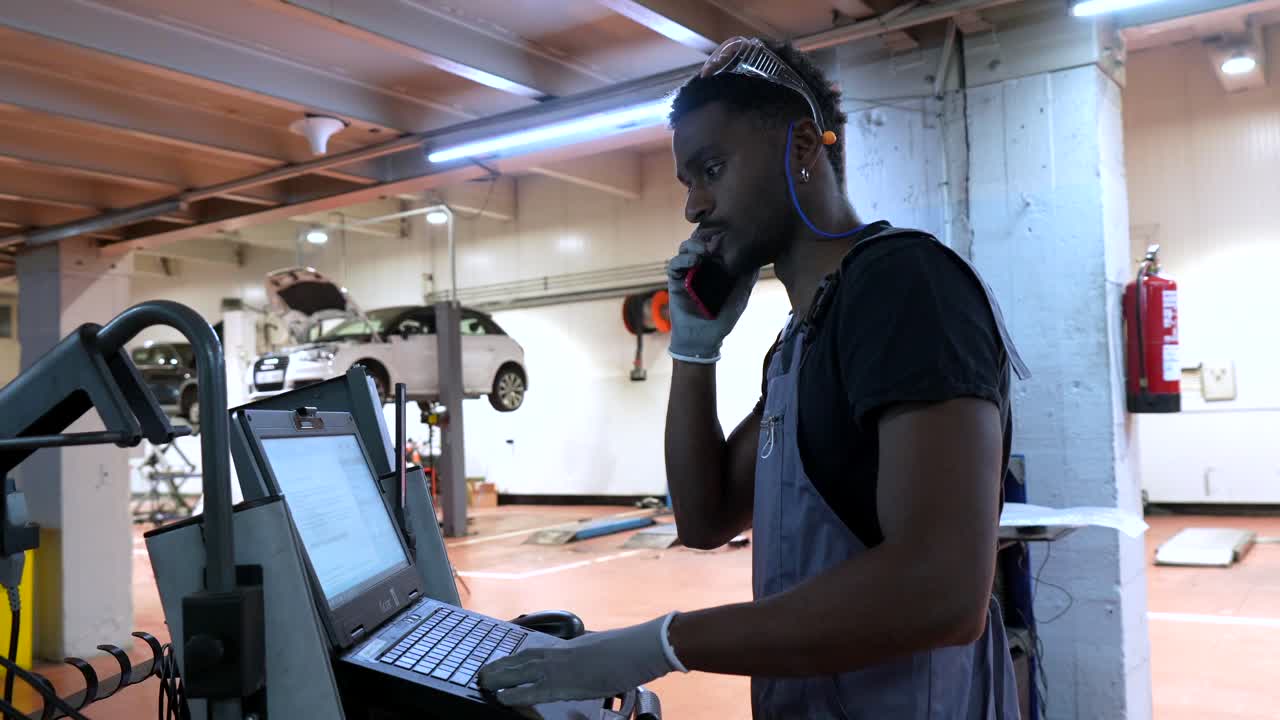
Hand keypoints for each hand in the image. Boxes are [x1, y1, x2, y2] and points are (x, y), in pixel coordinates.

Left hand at [478, 614, 683, 707]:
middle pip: (523, 659)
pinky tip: (502, 698)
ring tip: (484, 681)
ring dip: (500, 676)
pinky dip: (516, 694)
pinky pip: (534, 690)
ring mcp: (563, 667)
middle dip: (501, 666)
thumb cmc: (630, 650)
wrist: (643, 647)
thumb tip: (584, 662)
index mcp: (571, 647)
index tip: (501, 662)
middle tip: (482, 673)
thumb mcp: (603, 651)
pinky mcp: (568, 683)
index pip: (536, 652)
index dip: (516, 658)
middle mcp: (562, 654)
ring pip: (522, 671)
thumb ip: (588, 657)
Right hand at [666, 237, 758, 363]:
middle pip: (700, 242)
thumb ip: (747, 280)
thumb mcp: (740, 298)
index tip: (729, 234)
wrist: (703, 339)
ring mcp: (687, 273)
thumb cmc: (722, 320)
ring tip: (703, 251)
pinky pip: (674, 265)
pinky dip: (682, 260)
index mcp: (717, 268)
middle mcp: (701, 267)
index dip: (720, 237)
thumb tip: (758, 261)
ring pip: (685, 249)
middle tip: (714, 240)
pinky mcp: (675, 281)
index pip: (716, 245)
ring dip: (693, 245)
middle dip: (705, 237)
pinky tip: (693, 262)